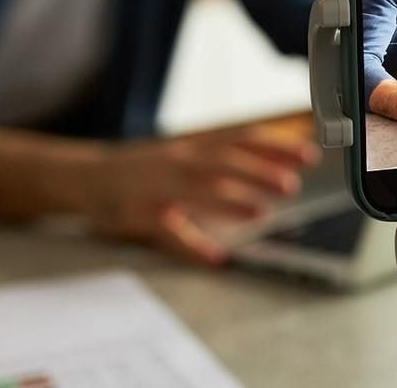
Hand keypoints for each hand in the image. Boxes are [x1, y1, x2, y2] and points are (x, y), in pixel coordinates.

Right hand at [87, 126, 318, 266]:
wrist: (88, 175)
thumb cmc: (147, 168)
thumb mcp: (185, 153)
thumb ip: (225, 158)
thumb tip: (276, 165)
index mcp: (194, 145)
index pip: (241, 138)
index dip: (275, 145)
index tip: (308, 154)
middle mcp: (178, 160)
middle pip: (223, 161)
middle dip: (258, 171)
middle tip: (291, 184)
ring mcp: (158, 186)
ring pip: (197, 189)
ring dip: (231, 200)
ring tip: (262, 210)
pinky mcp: (139, 215)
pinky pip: (169, 232)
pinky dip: (192, 245)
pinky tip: (215, 257)